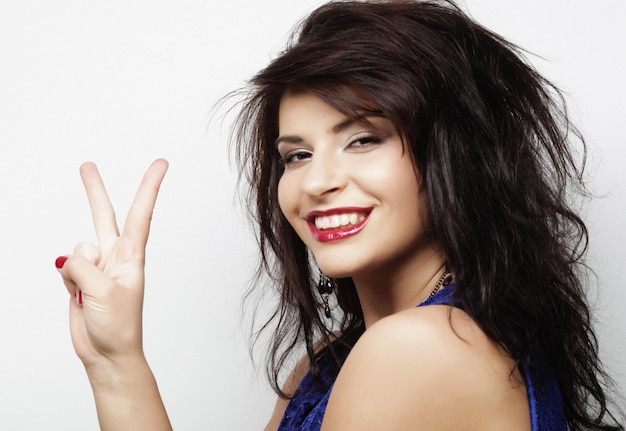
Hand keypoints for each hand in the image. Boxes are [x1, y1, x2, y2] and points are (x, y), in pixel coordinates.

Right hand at [56, 159, 167, 367]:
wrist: (106, 353)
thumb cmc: (119, 326)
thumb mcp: (105, 292)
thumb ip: (84, 267)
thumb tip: (68, 258)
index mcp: (132, 256)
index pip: (140, 213)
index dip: (149, 186)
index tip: (161, 163)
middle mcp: (116, 256)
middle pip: (102, 215)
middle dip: (94, 190)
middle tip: (87, 165)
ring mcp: (97, 267)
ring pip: (77, 249)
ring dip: (76, 272)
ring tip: (90, 294)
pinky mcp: (81, 279)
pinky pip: (65, 268)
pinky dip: (67, 282)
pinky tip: (80, 297)